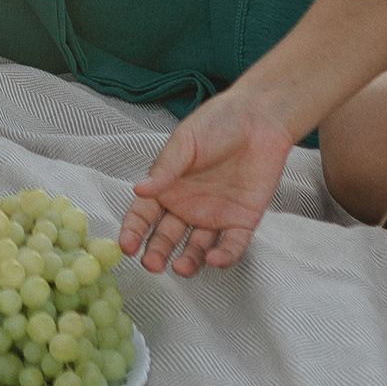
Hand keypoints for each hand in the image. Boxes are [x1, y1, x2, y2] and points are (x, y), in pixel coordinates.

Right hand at [118, 88, 296, 274]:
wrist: (260, 118)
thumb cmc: (218, 123)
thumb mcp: (185, 142)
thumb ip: (165, 169)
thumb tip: (138, 190)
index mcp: (167, 188)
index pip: (143, 216)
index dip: (133, 232)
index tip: (126, 247)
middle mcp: (187, 207)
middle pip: (167, 238)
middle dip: (156, 253)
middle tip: (151, 264)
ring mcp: (214, 216)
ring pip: (197, 248)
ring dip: (188, 261)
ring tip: (180, 268)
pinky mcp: (242, 221)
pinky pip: (232, 245)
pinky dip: (223, 256)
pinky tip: (214, 259)